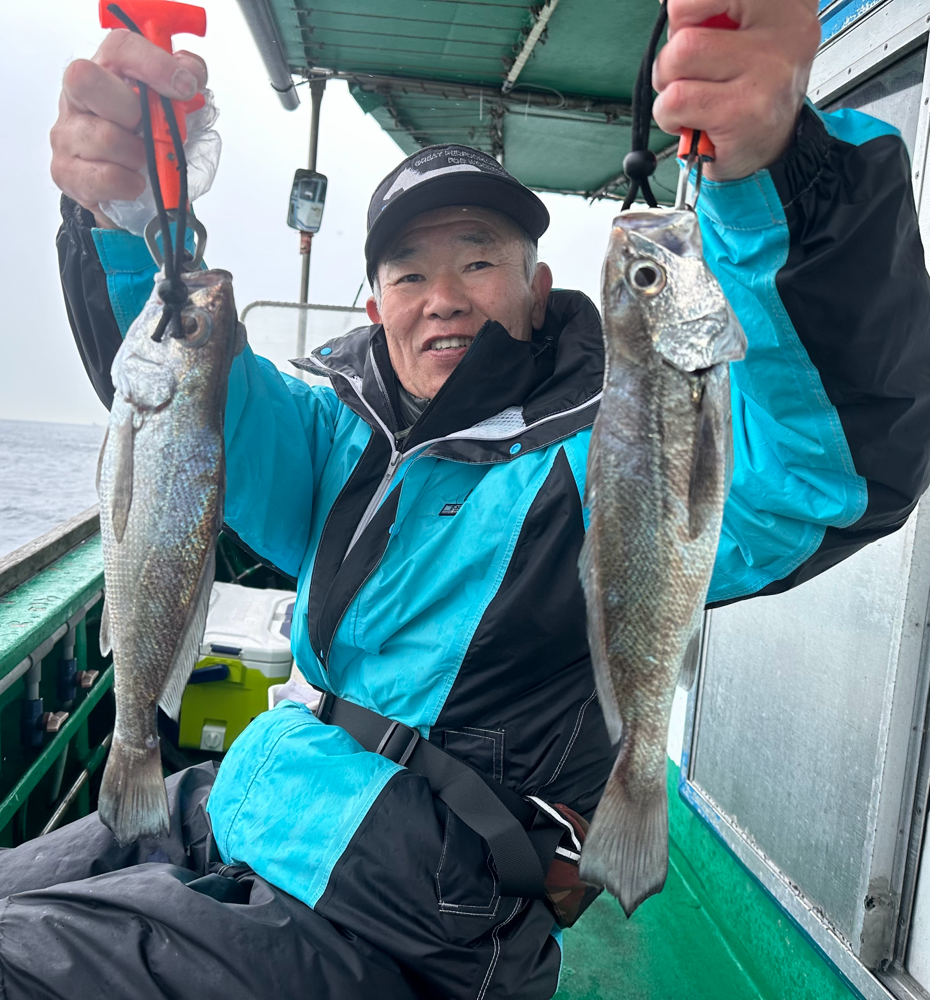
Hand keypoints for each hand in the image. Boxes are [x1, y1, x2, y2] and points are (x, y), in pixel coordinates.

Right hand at [50, 30, 206, 228]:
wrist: (118, 188)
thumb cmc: (143, 142)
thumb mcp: (167, 109)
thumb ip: (183, 84)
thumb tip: (190, 74)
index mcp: (105, 72)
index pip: (120, 48)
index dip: (153, 64)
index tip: (184, 87)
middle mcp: (76, 96)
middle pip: (89, 81)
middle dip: (135, 112)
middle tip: (151, 134)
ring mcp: (66, 133)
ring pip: (105, 137)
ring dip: (137, 156)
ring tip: (141, 162)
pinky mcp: (64, 170)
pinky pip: (106, 177)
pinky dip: (130, 184)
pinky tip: (133, 182)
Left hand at [652, 0, 820, 179]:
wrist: (771, 148)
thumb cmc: (748, 88)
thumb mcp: (738, 32)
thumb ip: (708, 11)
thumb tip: (667, 1)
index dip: (685, 9)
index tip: (691, 27)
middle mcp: (785, 26)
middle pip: (686, 16)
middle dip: (671, 52)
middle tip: (687, 73)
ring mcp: (767, 70)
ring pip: (678, 56)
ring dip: (668, 85)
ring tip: (690, 99)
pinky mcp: (744, 112)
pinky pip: (675, 99)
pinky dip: (668, 115)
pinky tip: (689, 120)